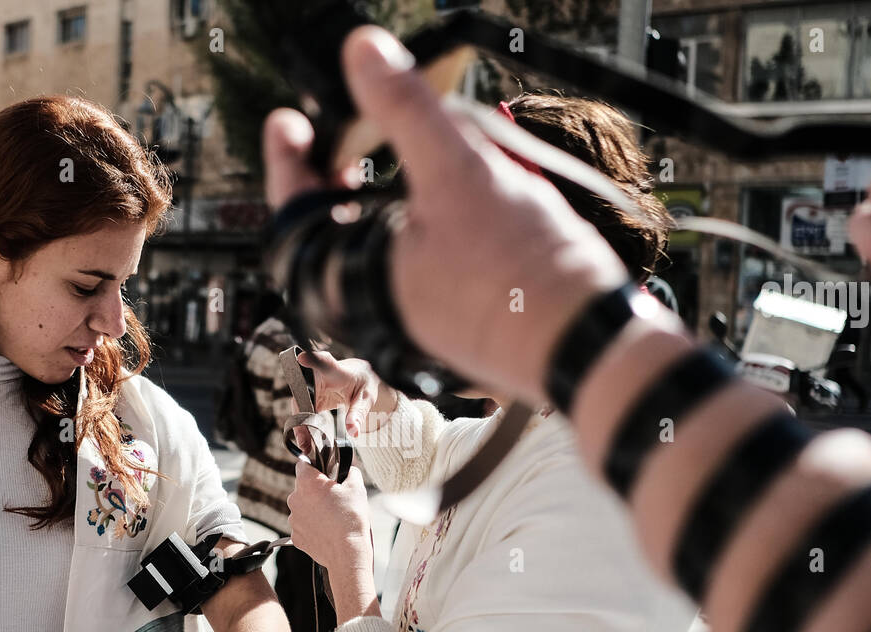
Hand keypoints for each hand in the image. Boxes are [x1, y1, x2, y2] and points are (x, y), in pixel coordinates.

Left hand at [263, 27, 633, 405]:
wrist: (582, 340)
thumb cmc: (520, 269)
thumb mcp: (460, 170)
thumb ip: (405, 109)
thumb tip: (362, 53)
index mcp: (353, 277)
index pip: (294, 213)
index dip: (287, 159)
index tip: (289, 122)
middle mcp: (372, 308)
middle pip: (331, 233)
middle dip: (337, 177)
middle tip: (344, 136)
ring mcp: (409, 320)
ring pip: (374, 250)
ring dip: (384, 201)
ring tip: (412, 160)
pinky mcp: (447, 324)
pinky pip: (414, 268)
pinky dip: (421, 227)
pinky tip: (458, 202)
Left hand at [287, 460, 373, 571]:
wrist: (348, 552)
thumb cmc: (351, 519)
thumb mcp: (357, 488)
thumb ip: (351, 472)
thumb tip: (349, 470)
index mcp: (307, 483)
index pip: (303, 464)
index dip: (315, 467)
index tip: (324, 473)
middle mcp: (295, 499)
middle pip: (303, 488)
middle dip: (316, 491)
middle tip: (334, 498)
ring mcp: (293, 519)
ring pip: (302, 507)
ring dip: (313, 509)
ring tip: (332, 517)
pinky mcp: (296, 536)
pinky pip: (303, 526)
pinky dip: (312, 526)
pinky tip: (327, 530)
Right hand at [296, 349, 392, 436]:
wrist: (358, 379)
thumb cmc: (363, 383)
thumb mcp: (366, 398)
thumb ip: (358, 414)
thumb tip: (353, 432)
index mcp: (336, 370)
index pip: (323, 362)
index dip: (311, 359)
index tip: (301, 358)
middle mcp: (318, 374)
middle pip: (303, 392)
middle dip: (302, 417)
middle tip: (305, 441)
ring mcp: (311, 385)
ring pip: (298, 405)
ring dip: (300, 426)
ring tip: (306, 446)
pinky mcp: (308, 395)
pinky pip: (301, 412)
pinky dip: (303, 426)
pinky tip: (306, 442)